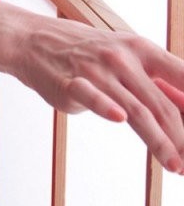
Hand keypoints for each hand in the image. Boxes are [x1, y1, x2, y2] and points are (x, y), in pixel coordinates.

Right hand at [0, 2, 183, 173]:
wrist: (36, 40)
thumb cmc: (89, 53)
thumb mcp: (126, 58)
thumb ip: (157, 83)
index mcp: (142, 49)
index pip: (182, 78)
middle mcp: (123, 58)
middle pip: (162, 105)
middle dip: (183, 138)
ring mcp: (97, 70)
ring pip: (136, 109)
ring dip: (159, 141)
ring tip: (176, 165)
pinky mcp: (71, 83)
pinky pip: (91, 96)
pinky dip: (106, 106)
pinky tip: (118, 117)